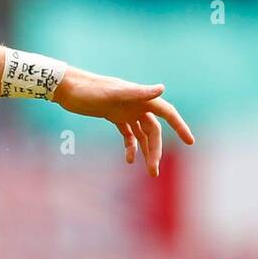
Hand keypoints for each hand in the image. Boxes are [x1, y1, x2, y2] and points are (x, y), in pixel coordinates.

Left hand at [53, 68, 194, 176]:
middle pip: (153, 131)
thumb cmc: (89, 88)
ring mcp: (125, 110)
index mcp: (141, 98)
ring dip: (145, 151)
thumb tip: (162, 88)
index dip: (180, 126)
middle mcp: (136, 104)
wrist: (67, 87)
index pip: (167, 113)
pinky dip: (130, 146)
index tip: (190, 142)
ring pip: (141, 134)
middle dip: (155, 150)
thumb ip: (138, 92)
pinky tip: (129, 159)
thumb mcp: (113, 92)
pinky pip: (128, 133)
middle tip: (153, 171)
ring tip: (147, 170)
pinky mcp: (112, 115)